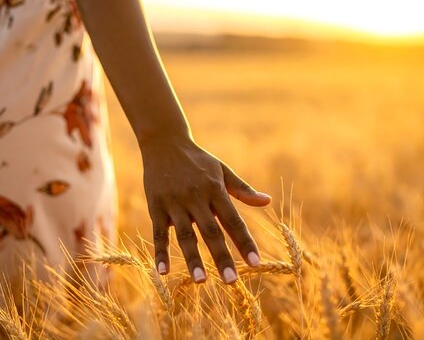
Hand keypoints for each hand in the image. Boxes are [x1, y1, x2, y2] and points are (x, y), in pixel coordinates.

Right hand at [141, 137, 270, 283]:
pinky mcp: (156, 206)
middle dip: (222, 257)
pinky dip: (160, 252)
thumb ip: (242, 189)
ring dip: (192, 259)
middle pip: (211, 232)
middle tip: (232, 282)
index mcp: (215, 189)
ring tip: (201, 281)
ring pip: (184, 235)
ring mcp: (174, 203)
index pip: (233, 220)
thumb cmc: (198, 160)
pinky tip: (163, 271)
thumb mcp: (222, 170)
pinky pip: (159, 232)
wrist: (164, 142)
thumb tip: (267, 202)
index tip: (255, 263)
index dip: (244, 242)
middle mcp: (195, 197)